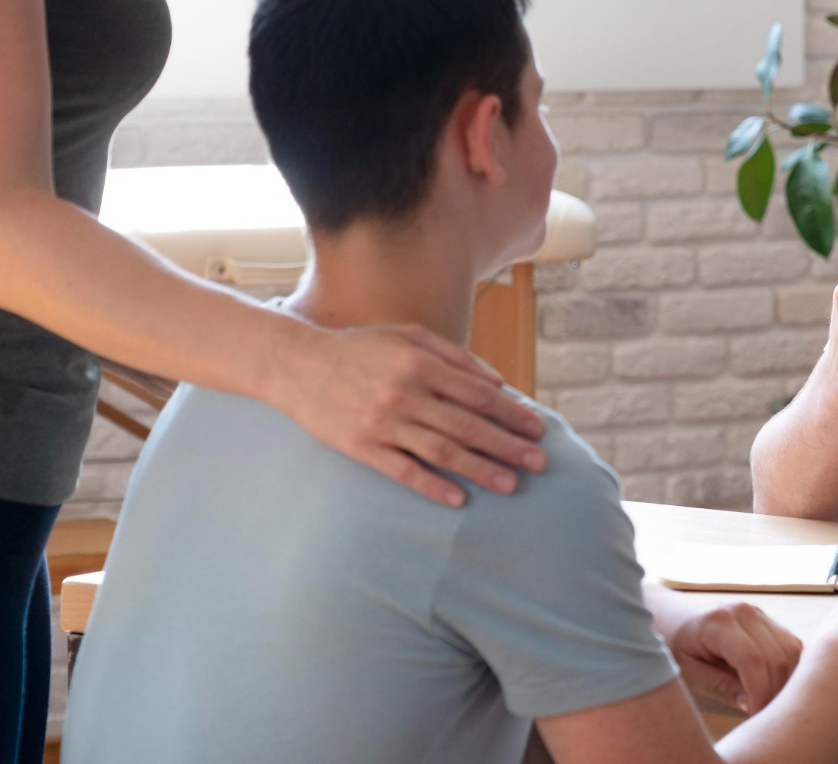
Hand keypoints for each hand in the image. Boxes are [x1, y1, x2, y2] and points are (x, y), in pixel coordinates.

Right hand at [269, 320, 547, 506]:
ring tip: (511, 484)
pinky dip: (432, 486)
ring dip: (480, 470)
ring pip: (442, 452)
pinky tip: (458, 499)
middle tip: (539, 463)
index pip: (478, 394)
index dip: (512, 413)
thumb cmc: (363, 348)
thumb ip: (456, 357)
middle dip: (508, 446)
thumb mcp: (410, 337)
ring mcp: (383, 423)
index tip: (537, 428)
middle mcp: (405, 394)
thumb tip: (499, 383)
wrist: (298, 366)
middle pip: (467, 426)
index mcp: (421, 364)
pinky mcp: (362, 447)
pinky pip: (403, 471)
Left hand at [664, 600, 803, 714]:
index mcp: (718, 621)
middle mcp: (744, 611)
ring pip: (791, 652)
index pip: (753, 660)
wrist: (672, 618)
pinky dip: (787, 671)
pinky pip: (791, 647)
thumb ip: (719, 686)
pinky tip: (770, 689)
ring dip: (784, 683)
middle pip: (777, 657)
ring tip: (765, 706)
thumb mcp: (687, 672)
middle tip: (762, 720)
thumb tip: (750, 705)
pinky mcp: (767, 620)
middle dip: (774, 693)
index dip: (760, 694)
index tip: (755, 719)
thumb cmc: (675, 647)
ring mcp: (758, 613)